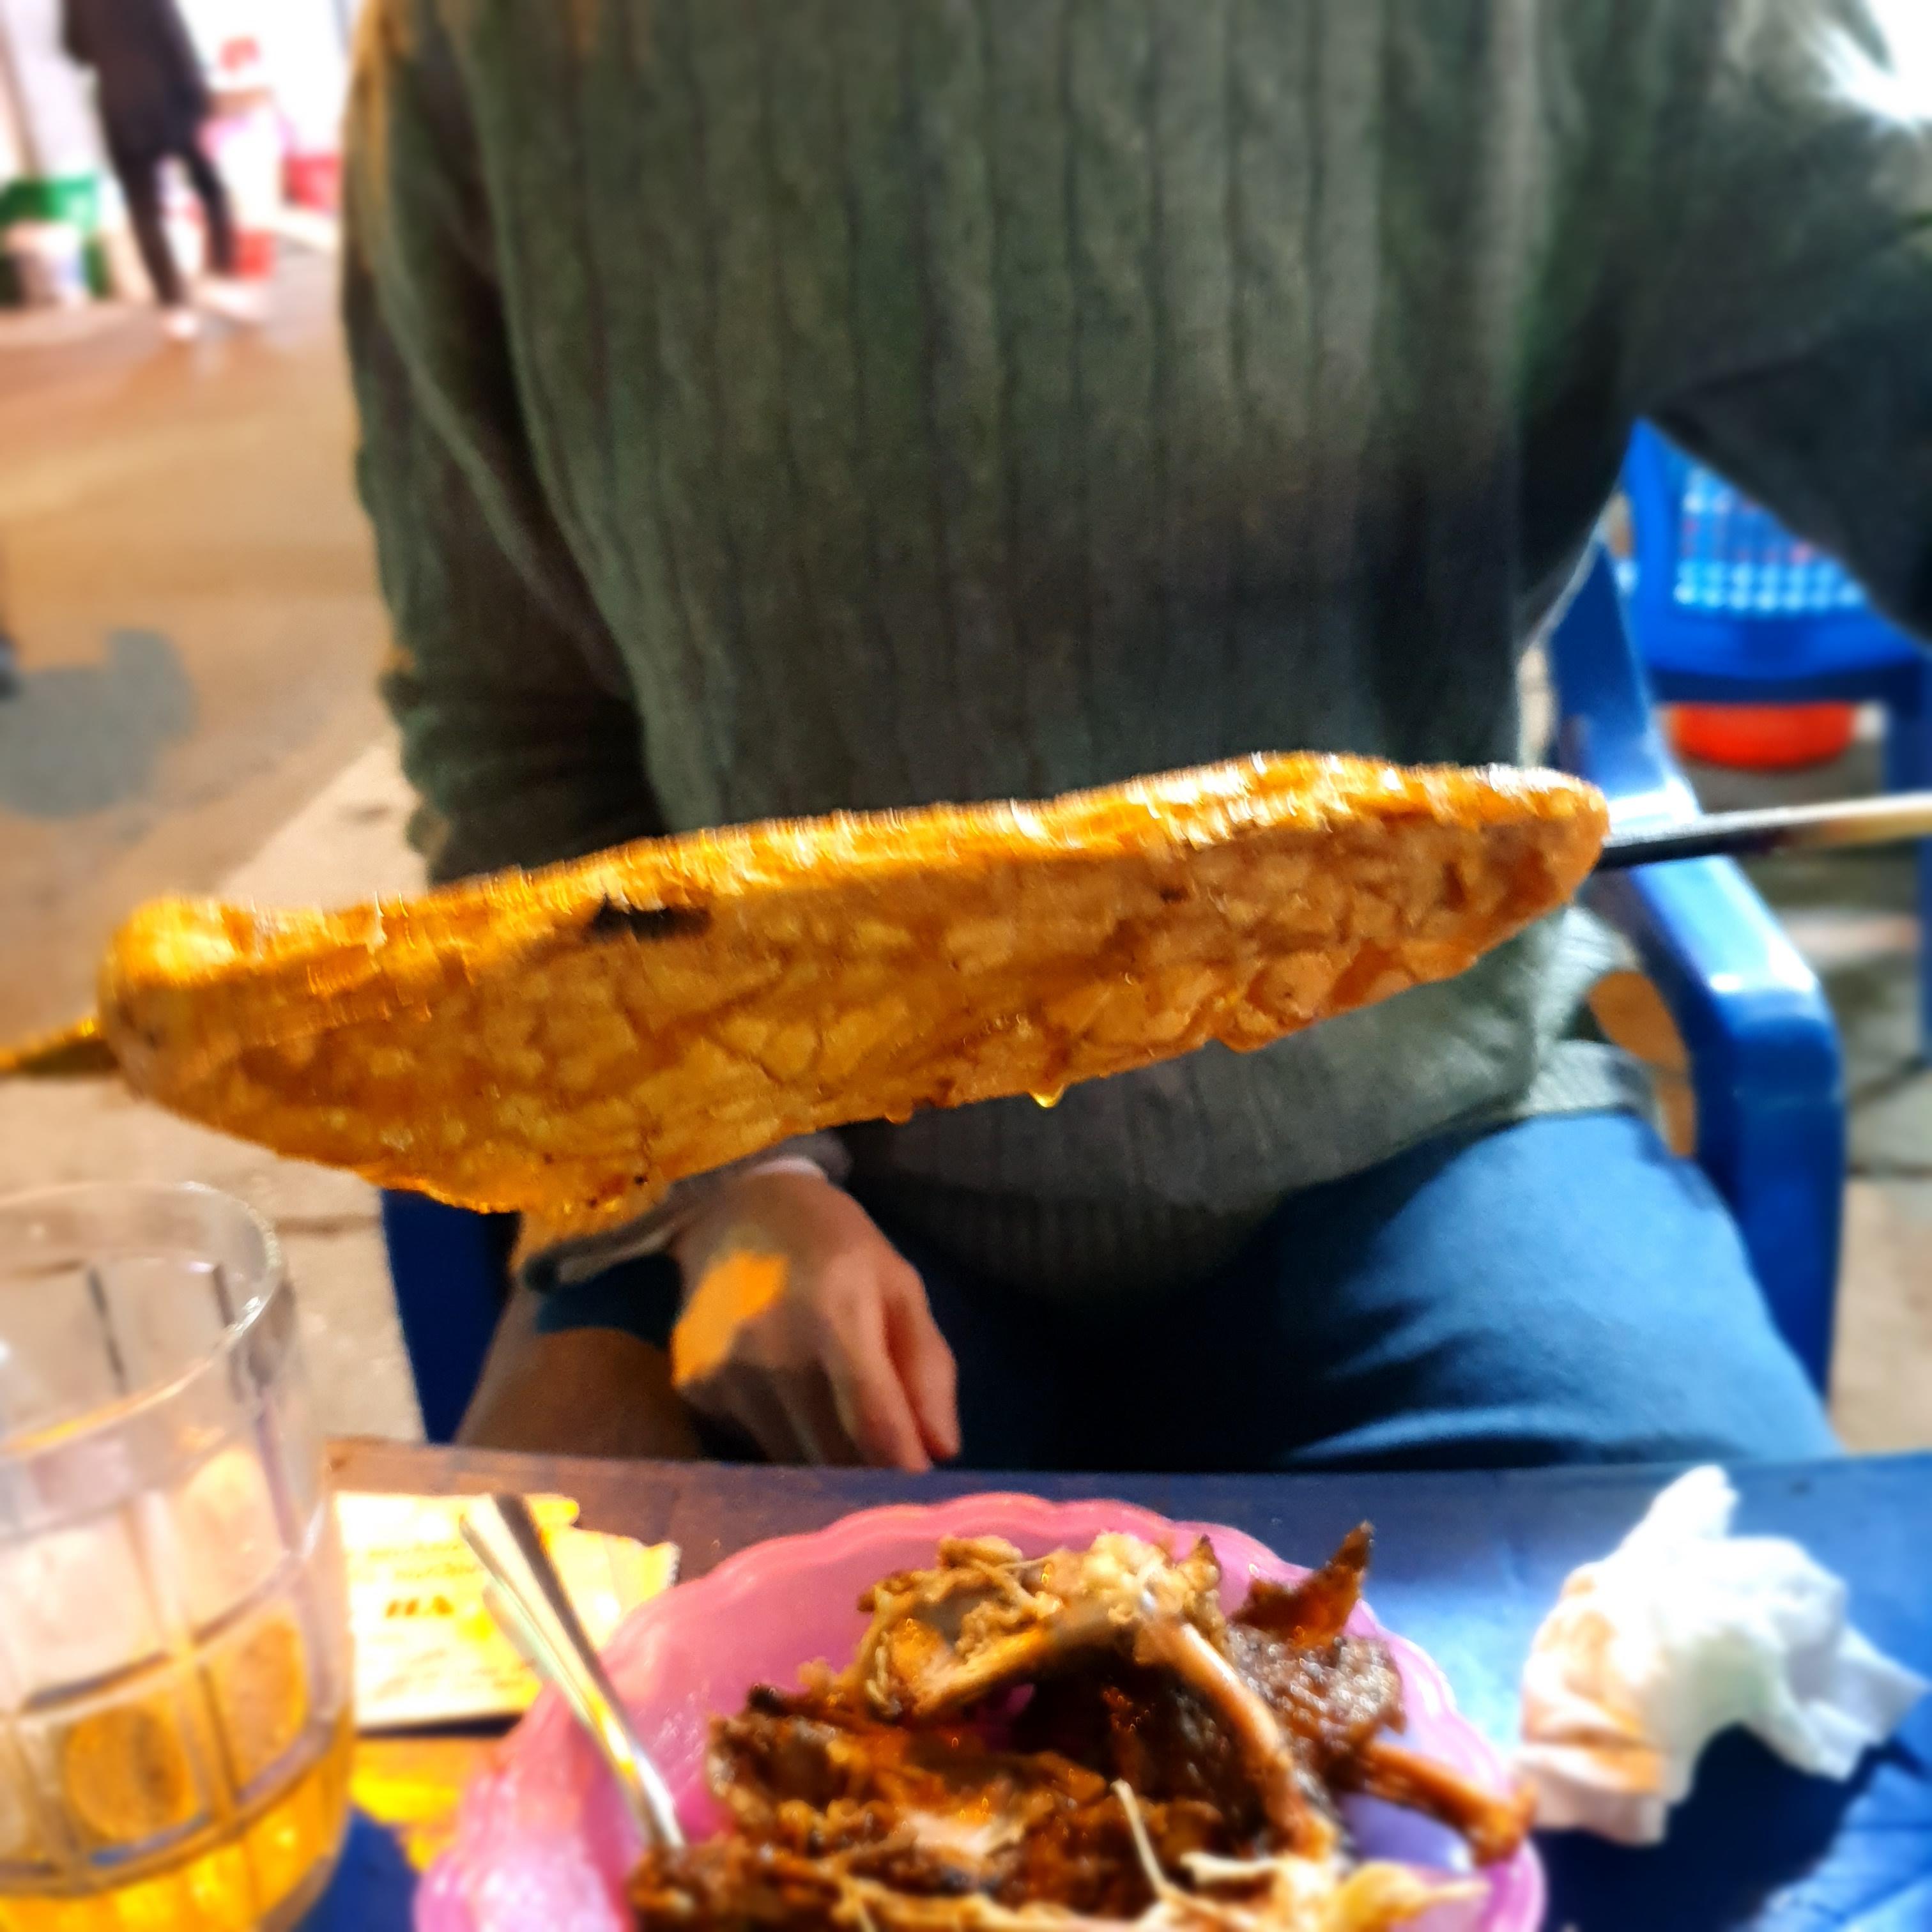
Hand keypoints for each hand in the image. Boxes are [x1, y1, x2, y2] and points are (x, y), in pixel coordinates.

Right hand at [668, 1169, 959, 1469]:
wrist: (733, 1207)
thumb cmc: (835, 1245)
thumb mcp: (899, 1285)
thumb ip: (927, 1366)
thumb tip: (942, 1451)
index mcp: (835, 1315)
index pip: (873, 1423)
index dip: (902, 1471)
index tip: (922, 1499)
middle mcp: (772, 1350)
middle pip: (832, 1457)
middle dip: (868, 1473)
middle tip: (887, 1469)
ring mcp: (724, 1372)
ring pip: (790, 1461)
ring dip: (823, 1460)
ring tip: (837, 1427)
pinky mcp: (693, 1388)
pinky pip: (750, 1442)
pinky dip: (779, 1436)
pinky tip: (783, 1396)